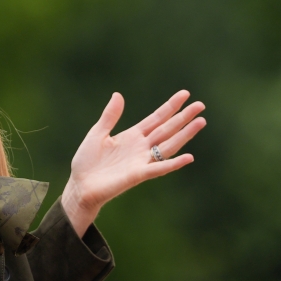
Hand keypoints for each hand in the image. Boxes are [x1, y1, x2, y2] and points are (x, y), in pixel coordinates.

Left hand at [61, 90, 205, 235]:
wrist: (80, 186)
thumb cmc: (87, 162)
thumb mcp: (97, 133)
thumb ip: (110, 116)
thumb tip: (118, 94)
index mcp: (133, 135)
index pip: (157, 118)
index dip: (171, 106)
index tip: (185, 94)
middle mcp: (142, 147)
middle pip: (167, 129)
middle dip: (184, 117)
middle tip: (201, 105)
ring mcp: (142, 161)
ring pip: (169, 145)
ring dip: (185, 134)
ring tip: (200, 122)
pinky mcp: (138, 175)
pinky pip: (159, 169)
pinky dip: (174, 163)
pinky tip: (189, 157)